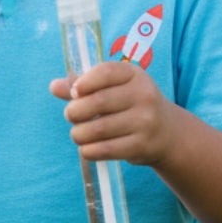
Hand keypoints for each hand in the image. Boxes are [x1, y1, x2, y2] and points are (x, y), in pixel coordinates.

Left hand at [49, 61, 183, 167]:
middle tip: (71, 116)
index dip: (84, 82)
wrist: (168, 133)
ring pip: (98, 129)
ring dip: (78, 134)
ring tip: (77, 134)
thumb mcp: (113, 88)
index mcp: (134, 74)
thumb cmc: (130, 105)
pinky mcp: (142, 145)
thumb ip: (83, 85)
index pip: (106, 71)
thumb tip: (54, 86)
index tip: (74, 92)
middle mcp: (143, 95)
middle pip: (98, 102)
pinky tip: (86, 148)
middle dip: (75, 111)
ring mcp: (145, 121)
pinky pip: (106, 149)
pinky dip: (89, 150)